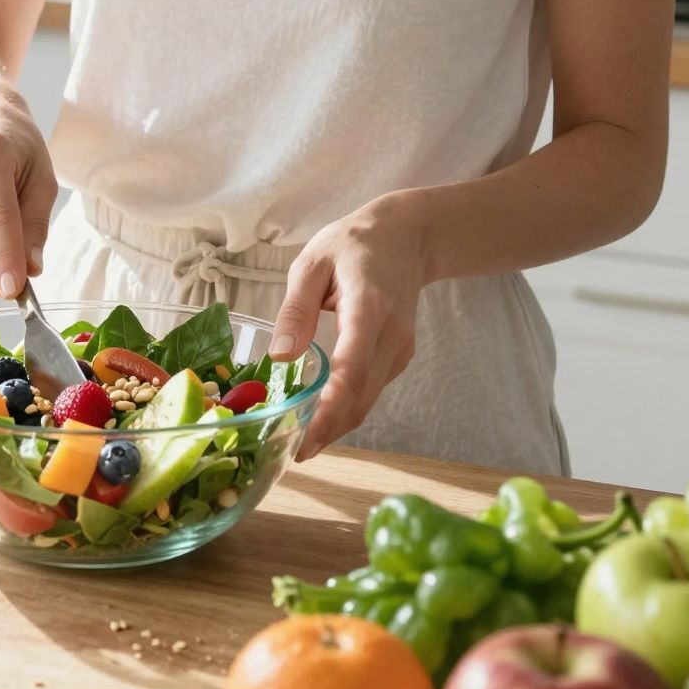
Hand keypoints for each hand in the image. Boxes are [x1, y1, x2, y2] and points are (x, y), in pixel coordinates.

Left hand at [271, 200, 426, 459]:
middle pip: (361, 396)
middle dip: (328, 430)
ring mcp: (400, 349)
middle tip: (290, 451)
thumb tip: (280, 356)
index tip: (304, 439)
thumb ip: (296, 309)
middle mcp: (391, 336)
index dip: (329, 411)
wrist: (408, 237)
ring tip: (299, 440)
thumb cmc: (353, 245)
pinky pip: (371, 391)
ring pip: (367, 400)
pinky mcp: (399, 356)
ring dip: (336, 425)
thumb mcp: (313, 262)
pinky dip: (347, 408)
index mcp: (368, 308)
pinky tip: (320, 414)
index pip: (352, 370)